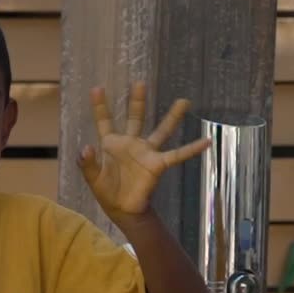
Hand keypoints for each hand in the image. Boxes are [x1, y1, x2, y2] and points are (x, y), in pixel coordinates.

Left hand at [80, 82, 210, 220]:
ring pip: (161, 130)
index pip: (105, 122)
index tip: (97, 88)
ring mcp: (146, 152)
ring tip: (183, 101)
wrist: (123, 209)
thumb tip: (87, 147)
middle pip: (135, 118)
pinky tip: (206, 141)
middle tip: (140, 83)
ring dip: (172, 117)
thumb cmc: (107, 192)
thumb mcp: (92, 178)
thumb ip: (86, 163)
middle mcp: (131, 144)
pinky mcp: (158, 164)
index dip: (101, 106)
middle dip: (137, 101)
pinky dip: (191, 149)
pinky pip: (177, 155)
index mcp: (111, 144)